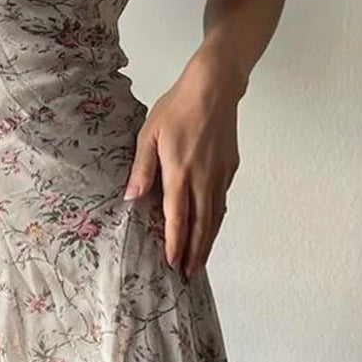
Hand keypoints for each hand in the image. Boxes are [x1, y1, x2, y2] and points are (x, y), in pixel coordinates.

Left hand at [123, 50, 244, 277]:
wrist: (214, 88)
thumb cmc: (177, 107)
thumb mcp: (148, 135)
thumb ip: (141, 169)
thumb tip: (132, 198)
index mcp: (180, 174)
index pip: (177, 219)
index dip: (175, 244)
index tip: (172, 263)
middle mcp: (203, 180)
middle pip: (201, 226)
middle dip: (194, 253)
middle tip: (188, 274)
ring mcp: (220, 175)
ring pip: (215, 217)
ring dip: (207, 242)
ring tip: (200, 261)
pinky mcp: (230, 168)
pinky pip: (221, 201)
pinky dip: (216, 220)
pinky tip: (210, 227)